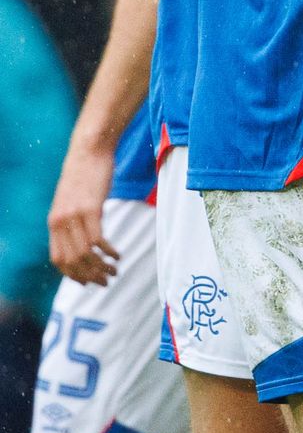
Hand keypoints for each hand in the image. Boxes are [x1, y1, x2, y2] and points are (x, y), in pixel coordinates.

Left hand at [48, 144, 119, 285]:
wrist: (89, 150)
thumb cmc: (85, 174)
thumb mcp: (72, 201)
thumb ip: (73, 221)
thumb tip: (84, 239)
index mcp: (54, 223)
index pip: (59, 260)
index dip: (74, 276)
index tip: (90, 282)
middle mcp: (60, 222)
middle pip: (72, 261)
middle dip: (90, 276)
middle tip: (107, 281)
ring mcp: (74, 216)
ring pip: (85, 254)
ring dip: (101, 267)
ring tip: (115, 270)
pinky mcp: (90, 208)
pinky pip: (98, 240)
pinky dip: (108, 251)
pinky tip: (118, 254)